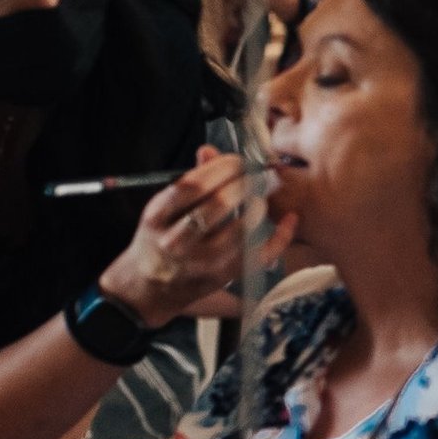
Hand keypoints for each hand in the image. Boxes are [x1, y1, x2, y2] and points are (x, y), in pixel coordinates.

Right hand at [101, 147, 298, 323]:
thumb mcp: (163, 208)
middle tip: (255, 175)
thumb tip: (210, 150)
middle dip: (242, 184)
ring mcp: (201, 262)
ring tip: (261, 196)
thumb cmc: (158, 239)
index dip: (220, 168)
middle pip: (216, 206)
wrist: (148, 288)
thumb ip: (189, 180)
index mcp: (157, 217)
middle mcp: (176, 241)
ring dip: (257, 207)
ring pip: (239, 232)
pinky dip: (280, 237)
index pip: (191, 186)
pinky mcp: (223, 276)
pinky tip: (289, 218)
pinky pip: (258, 256)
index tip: (236, 161)